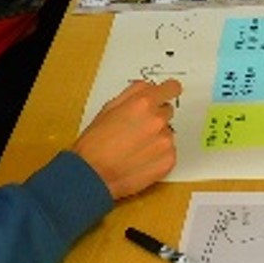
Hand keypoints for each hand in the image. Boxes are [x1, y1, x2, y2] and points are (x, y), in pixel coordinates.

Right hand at [73, 78, 179, 198]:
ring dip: (156, 138)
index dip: (168, 90)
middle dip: (155, 118)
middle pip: (167, 112)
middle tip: (136, 130)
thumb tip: (147, 87)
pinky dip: (158, 155)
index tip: (168, 93)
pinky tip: (139, 160)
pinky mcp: (168, 161)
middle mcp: (158, 120)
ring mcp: (165, 142)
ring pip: (167, 133)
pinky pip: (169, 152)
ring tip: (134, 148)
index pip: (171, 88)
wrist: (92, 175)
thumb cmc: (94, 143)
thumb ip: (132, 94)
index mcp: (143, 103)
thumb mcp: (108, 109)